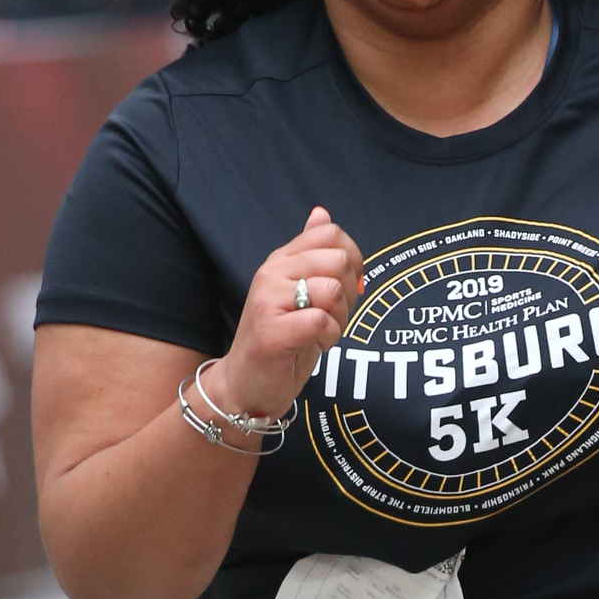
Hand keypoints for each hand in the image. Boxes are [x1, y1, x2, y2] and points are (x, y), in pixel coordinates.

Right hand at [220, 208, 364, 419]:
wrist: (246, 384)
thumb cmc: (280, 339)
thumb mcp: (300, 292)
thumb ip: (312, 255)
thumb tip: (322, 214)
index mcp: (281, 260)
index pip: (330, 234)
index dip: (353, 260)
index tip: (346, 288)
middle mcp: (272, 273)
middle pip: (338, 260)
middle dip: (350, 292)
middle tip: (334, 315)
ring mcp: (268, 300)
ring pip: (332, 289)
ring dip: (340, 318)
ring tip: (323, 332)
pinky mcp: (272, 331)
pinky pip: (321, 320)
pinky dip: (330, 337)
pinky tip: (318, 345)